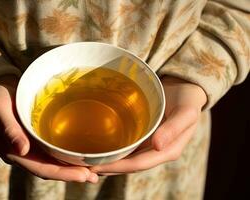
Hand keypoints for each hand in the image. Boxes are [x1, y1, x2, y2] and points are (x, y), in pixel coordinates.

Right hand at [0, 75, 97, 182]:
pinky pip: (51, 152)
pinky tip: (79, 156)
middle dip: (70, 175)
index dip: (61, 174)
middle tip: (93, 176)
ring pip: (51, 163)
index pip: (39, 168)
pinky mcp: (34, 139)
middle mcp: (20, 153)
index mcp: (10, 151)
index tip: (82, 175)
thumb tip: (22, 150)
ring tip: (92, 172)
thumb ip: (9, 128)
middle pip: (48, 170)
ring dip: (70, 169)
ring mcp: (27, 147)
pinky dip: (65, 156)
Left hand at [90, 76, 206, 174]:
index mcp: (168, 150)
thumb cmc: (187, 99)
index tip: (96, 166)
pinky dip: (113, 150)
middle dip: (107, 167)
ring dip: (108, 161)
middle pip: (129, 165)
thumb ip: (174, 128)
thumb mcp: (186, 111)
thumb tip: (158, 146)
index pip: (139, 164)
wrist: (185, 89)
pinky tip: (98, 148)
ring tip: (85, 161)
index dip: (117, 167)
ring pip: (126, 158)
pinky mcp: (143, 137)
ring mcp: (149, 145)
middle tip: (83, 166)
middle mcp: (157, 152)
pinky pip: (126, 147)